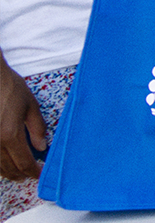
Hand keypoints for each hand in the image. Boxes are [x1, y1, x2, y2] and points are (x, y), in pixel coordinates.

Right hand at [0, 60, 45, 180]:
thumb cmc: (9, 87)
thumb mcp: (30, 105)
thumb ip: (37, 128)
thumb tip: (42, 147)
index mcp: (10, 134)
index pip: (24, 162)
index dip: (33, 172)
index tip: (40, 175)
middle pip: (8, 168)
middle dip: (20, 174)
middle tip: (29, 176)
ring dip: (7, 172)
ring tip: (16, 173)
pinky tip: (2, 162)